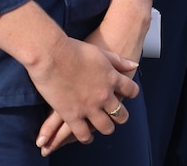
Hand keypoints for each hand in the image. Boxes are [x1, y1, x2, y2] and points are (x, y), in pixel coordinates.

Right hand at [27, 37, 138, 153]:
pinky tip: (87, 137)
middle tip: (119, 117)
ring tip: (105, 128)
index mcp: (112, 78)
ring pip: (105, 127)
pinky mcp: (72, 115)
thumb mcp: (102, 53)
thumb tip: (134, 65)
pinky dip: (87, 137)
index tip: (129, 95)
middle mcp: (104, 95)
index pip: (131, 90)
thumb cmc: (75, 50)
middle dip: (121, 116)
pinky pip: (83, 133)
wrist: (52, 55)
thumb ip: (119, 61)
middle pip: (120, 113)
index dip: (131, 94)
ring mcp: (89, 107)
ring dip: (106, 128)